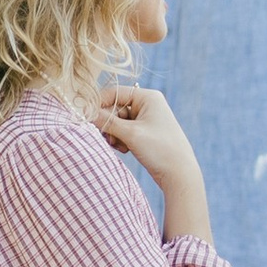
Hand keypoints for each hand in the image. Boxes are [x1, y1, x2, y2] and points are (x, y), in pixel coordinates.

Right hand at [94, 84, 207, 238]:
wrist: (179, 174)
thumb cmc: (160, 149)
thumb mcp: (131, 134)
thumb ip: (107, 122)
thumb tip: (87, 113)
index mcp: (148, 97)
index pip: (114, 92)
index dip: (99, 104)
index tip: (86, 117)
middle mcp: (147, 104)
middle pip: (115, 108)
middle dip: (109, 124)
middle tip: (109, 138)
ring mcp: (146, 119)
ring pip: (117, 121)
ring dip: (114, 134)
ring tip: (120, 146)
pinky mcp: (144, 132)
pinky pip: (124, 131)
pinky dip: (120, 140)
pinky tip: (125, 150)